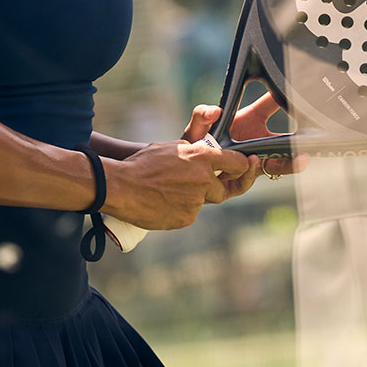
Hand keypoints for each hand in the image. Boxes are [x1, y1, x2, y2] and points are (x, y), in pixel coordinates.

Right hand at [105, 140, 253, 230]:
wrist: (121, 187)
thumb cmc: (142, 164)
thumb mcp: (171, 148)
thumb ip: (193, 153)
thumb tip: (202, 158)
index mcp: (202, 158)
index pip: (236, 163)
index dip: (242, 166)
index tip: (245, 167)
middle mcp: (204, 180)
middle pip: (223, 189)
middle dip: (213, 187)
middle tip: (194, 184)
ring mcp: (196, 202)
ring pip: (202, 202)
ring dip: (191, 197)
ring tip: (166, 191)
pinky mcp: (186, 219)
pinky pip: (189, 214)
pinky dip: (179, 209)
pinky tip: (161, 202)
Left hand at [183, 94, 307, 201]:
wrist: (185, 169)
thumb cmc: (196, 142)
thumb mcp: (197, 126)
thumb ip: (201, 115)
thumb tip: (215, 110)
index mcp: (249, 121)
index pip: (272, 106)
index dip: (287, 100)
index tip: (302, 96)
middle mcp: (254, 143)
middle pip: (284, 143)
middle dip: (301, 142)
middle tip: (315, 140)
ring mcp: (248, 163)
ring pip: (275, 165)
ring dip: (289, 162)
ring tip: (302, 160)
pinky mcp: (236, 183)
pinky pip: (247, 182)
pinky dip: (249, 174)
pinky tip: (253, 164)